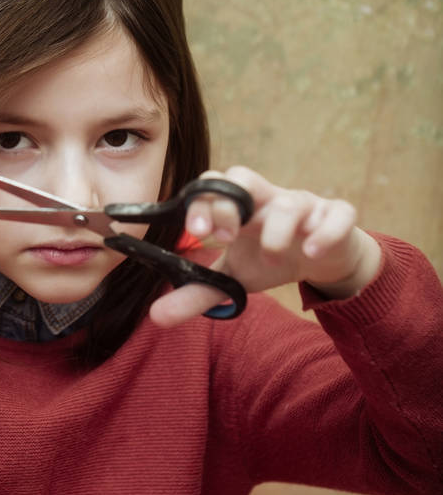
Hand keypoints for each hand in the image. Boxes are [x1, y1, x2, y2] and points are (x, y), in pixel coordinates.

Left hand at [150, 166, 382, 327]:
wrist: (324, 259)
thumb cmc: (272, 258)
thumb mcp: (235, 276)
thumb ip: (197, 293)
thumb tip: (156, 317)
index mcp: (241, 207)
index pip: (214, 187)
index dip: (203, 202)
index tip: (197, 232)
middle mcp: (269, 199)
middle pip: (245, 177)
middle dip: (230, 204)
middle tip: (225, 237)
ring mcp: (305, 206)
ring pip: (291, 201)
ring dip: (276, 228)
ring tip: (270, 256)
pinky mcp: (337, 218)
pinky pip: (337, 215)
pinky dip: (325, 232)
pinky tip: (311, 252)